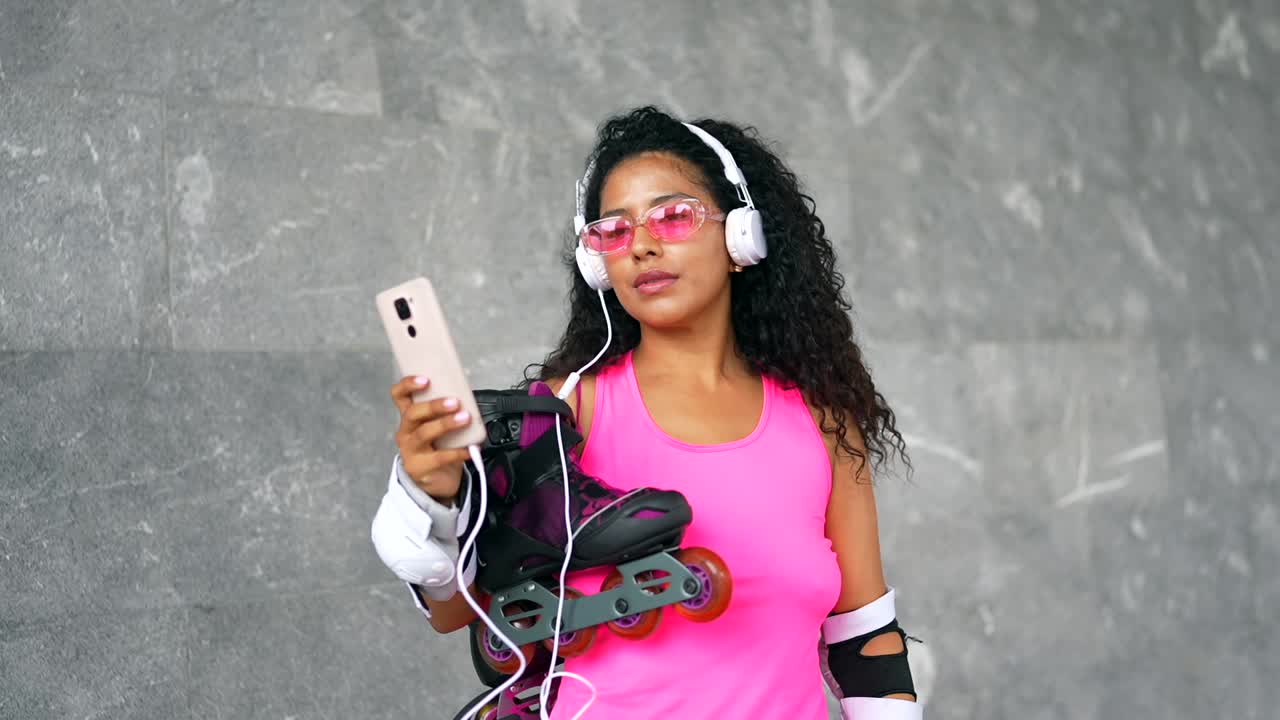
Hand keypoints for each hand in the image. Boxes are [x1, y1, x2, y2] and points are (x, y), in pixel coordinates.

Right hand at [390, 375, 474, 502]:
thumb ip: (446, 412)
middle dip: (433, 406)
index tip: (425, 379)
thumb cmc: (438, 446)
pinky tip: (471, 448)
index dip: (408, 385)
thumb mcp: (437, 426)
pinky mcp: (419, 468)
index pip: (399, 396)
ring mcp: (410, 450)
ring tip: (464, 419)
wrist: (435, 481)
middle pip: (412, 413)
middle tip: (454, 402)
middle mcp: (405, 431)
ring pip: (424, 433)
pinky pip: (439, 458)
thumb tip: (468, 396)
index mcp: (409, 416)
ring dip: (446, 424)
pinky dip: (458, 452)